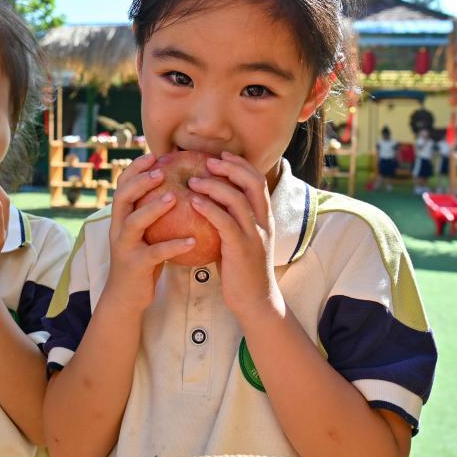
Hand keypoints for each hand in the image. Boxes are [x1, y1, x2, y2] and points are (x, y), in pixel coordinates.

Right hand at [103, 154, 196, 310]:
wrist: (125, 297)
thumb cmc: (142, 261)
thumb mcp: (144, 234)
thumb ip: (152, 214)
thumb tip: (178, 188)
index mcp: (120, 218)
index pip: (122, 186)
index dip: (135, 168)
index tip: (153, 155)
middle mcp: (118, 229)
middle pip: (122, 198)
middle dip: (139, 182)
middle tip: (161, 171)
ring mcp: (124, 247)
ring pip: (134, 222)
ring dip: (152, 208)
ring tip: (173, 197)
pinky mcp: (135, 265)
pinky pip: (154, 253)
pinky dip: (172, 245)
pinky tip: (191, 240)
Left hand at [187, 152, 282, 320]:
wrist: (255, 301)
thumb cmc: (241, 271)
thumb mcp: (239, 240)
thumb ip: (230, 221)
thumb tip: (207, 204)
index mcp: (265, 217)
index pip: (257, 180)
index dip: (240, 165)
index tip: (221, 156)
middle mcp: (264, 221)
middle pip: (251, 182)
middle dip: (229, 167)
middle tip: (207, 161)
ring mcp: (255, 234)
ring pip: (237, 199)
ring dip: (213, 185)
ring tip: (192, 180)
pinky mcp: (242, 248)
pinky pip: (225, 222)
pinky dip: (208, 208)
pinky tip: (192, 202)